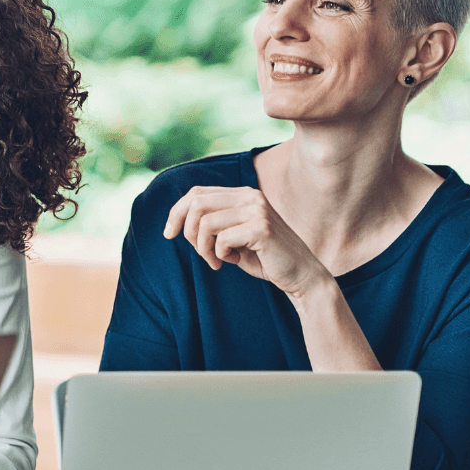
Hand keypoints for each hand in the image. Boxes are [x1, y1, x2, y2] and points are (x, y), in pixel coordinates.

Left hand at [163, 185, 331, 296]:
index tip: (168, 234)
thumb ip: (213, 224)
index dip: (176, 212)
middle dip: (188, 232)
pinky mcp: (262, 228)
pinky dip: (219, 254)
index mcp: (242, 194)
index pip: (197, 193)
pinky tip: (231, 262)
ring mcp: (257, 210)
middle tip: (201, 253)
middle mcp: (250, 196)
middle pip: (196, 204)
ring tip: (216, 261)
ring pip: (205, 223)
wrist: (301, 276)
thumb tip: (177, 221)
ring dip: (203, 248)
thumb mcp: (233, 237)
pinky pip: (222, 239)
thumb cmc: (264, 258)